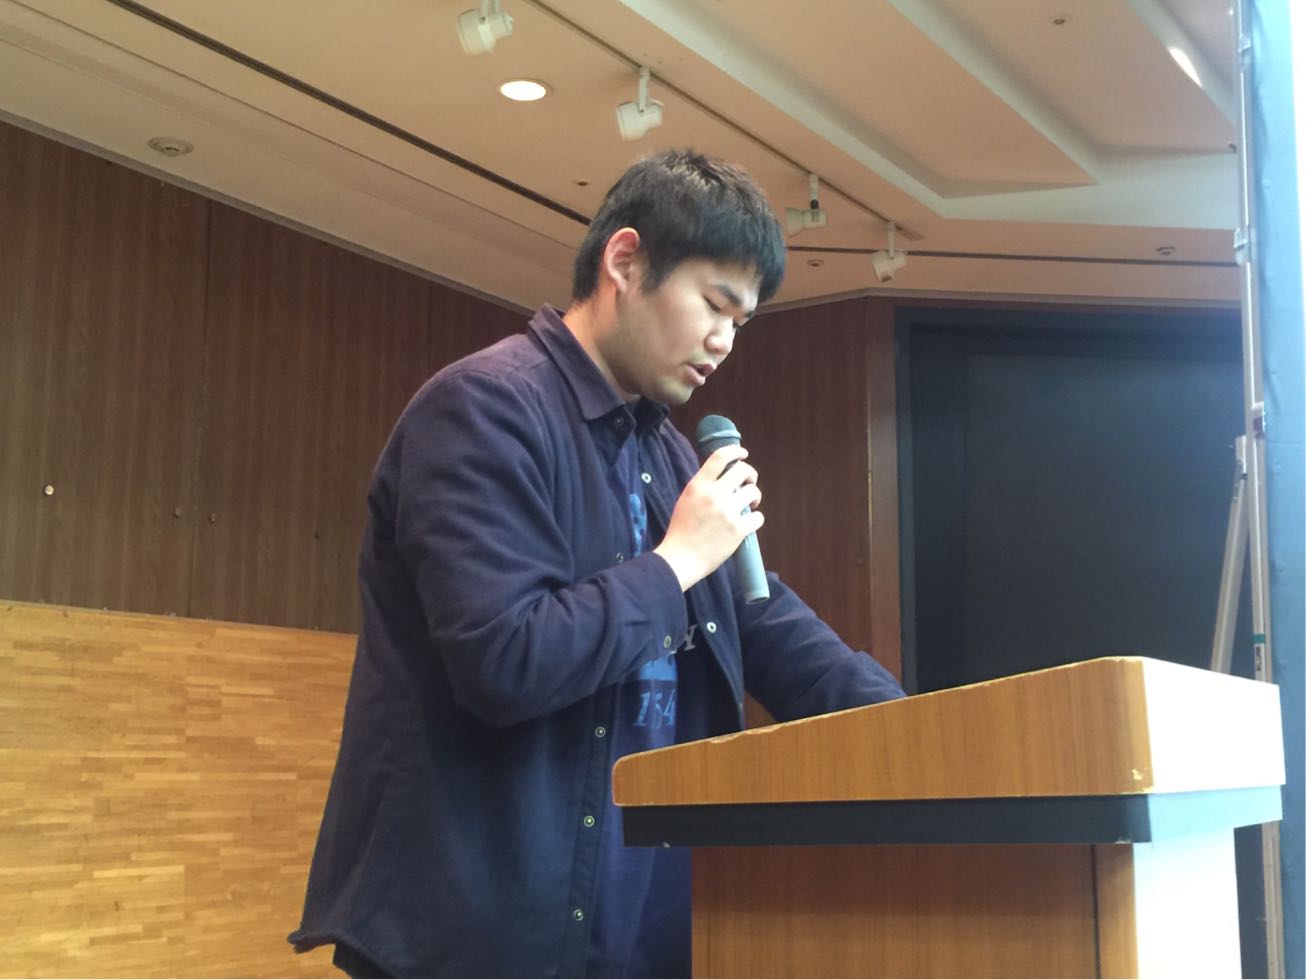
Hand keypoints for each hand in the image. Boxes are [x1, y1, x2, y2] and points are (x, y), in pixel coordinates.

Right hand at [654, 445, 763, 590]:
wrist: (681, 558)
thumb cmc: (682, 530)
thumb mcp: (686, 500)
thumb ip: (703, 487)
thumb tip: (723, 477)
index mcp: (698, 486)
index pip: (719, 457)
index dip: (735, 451)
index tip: (743, 454)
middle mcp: (714, 495)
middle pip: (743, 470)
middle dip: (750, 474)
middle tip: (749, 483)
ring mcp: (727, 512)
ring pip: (753, 492)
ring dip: (754, 496)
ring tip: (750, 505)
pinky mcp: (738, 529)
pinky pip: (758, 516)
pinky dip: (756, 518)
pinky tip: (749, 522)